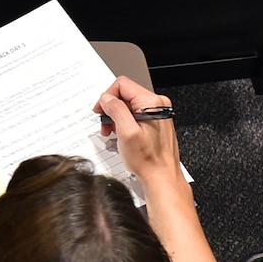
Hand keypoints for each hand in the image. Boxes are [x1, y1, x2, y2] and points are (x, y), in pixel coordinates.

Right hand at [95, 76, 180, 191]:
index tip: (100, 111)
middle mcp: (157, 104)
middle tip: (105, 125)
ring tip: (112, 132)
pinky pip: (134, 114)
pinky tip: (121, 135)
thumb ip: (116, 110)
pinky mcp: (155, 121)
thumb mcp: (126, 133)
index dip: (106, 97)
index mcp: (152, 103)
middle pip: (124, 94)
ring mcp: (157, 113)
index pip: (122, 85)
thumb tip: (106, 99)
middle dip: (110, 109)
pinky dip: (123, 123)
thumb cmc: (148, 159)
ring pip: (128, 105)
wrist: (162, 176)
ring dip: (115, 117)